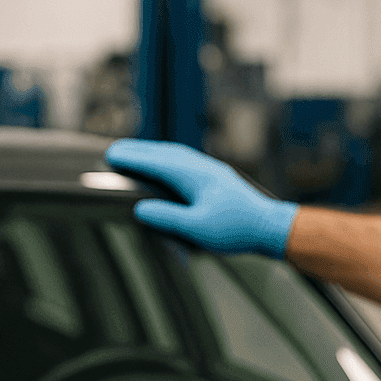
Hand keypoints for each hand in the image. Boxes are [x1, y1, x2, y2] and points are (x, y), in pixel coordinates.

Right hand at [106, 139, 297, 257]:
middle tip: (115, 151)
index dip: (133, 158)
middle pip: (164, 153)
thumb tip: (141, 210)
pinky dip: (169, 161)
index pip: (156, 163)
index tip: (111, 155)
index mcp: (195, 176)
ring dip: (154, 153)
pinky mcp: (218, 179)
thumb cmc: (238, 230)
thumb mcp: (198, 229)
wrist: (270, 227)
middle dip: (139, 151)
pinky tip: (167, 169)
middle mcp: (203, 168)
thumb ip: (167, 218)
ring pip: (176, 155)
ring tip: (136, 156)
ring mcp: (212, 171)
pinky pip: (187, 163)